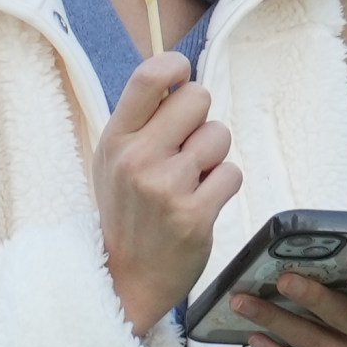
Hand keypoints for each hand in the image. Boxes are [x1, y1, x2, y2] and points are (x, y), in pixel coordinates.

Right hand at [94, 51, 239, 335]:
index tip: (182, 77)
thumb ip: (142, 120)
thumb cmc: (127, 212)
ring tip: (190, 182)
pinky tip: (201, 203)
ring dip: (213, 157)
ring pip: (219, 136)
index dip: (176, 66)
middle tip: (187, 146)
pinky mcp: (194, 215)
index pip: (149, 77)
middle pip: (197, 97)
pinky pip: (231, 173)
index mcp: (116, 139)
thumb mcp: (115, 161)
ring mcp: (166, 187)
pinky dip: (222, 187)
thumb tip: (180, 76)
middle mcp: (138, 158)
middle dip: (201, 118)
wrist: (125, 280)